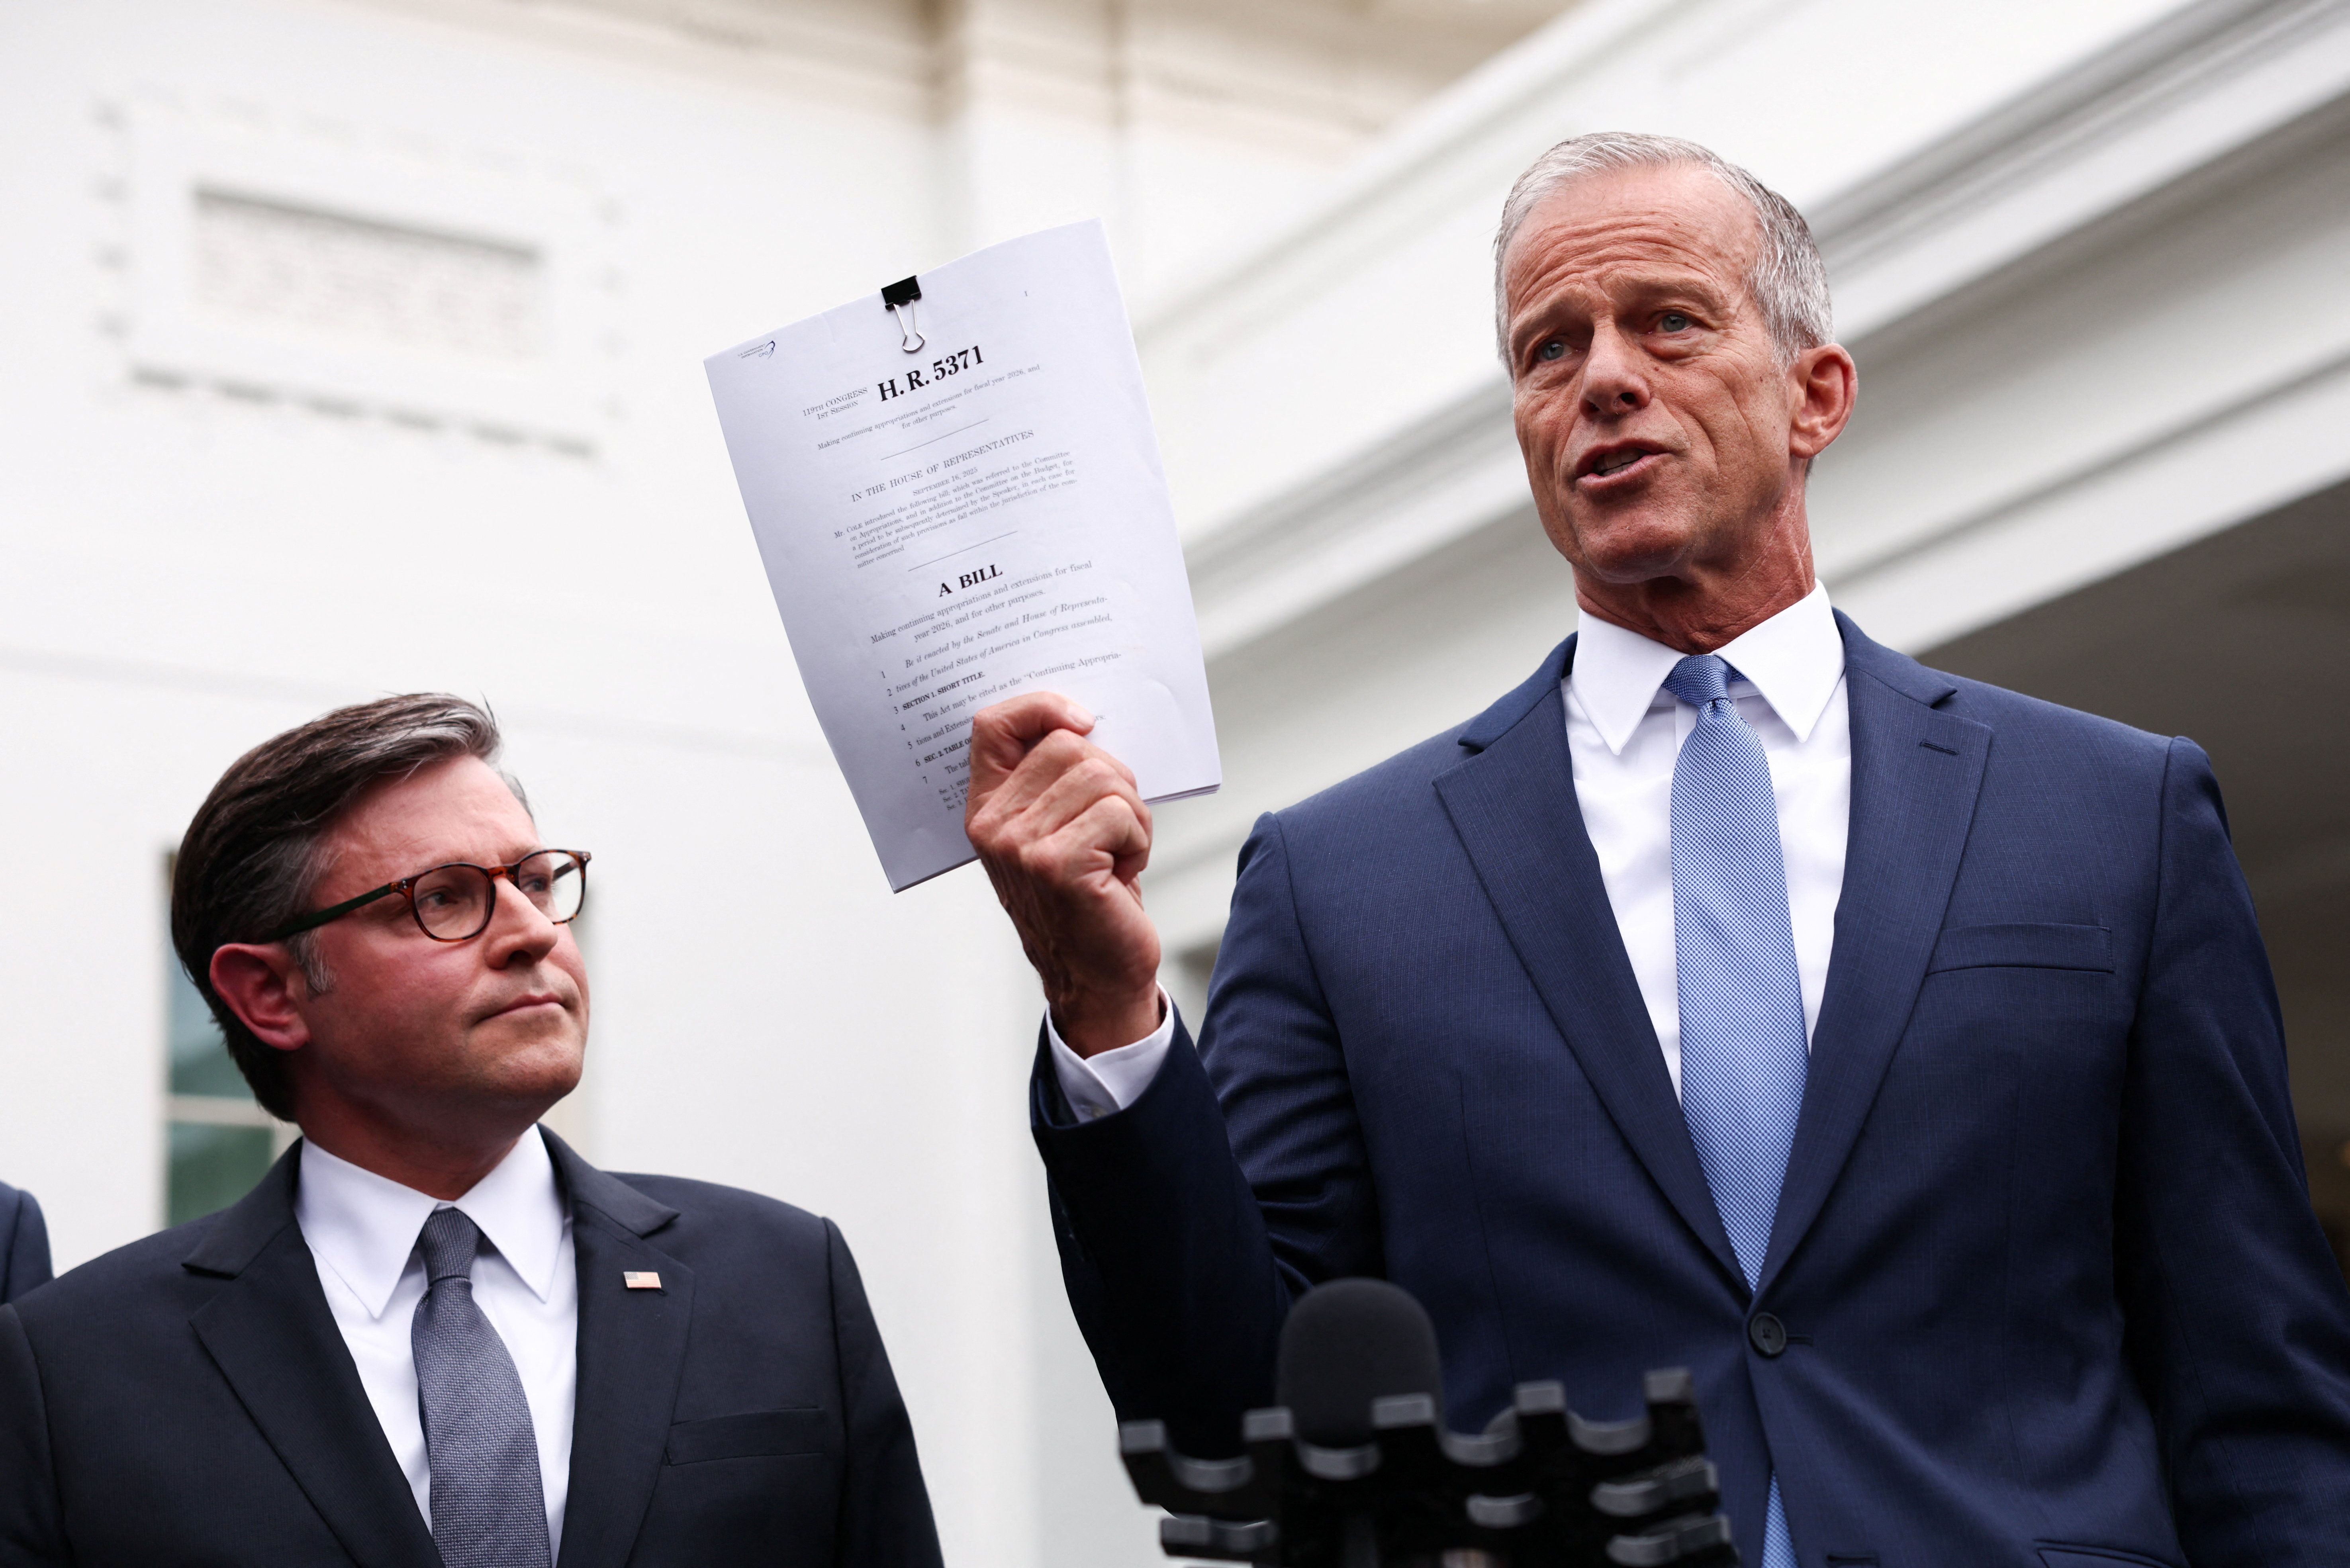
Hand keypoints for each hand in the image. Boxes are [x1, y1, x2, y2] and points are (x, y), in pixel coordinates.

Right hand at [965, 692, 1163, 1055]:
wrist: (1096, 977)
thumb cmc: (1088, 898)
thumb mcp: (1058, 830)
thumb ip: (1054, 779)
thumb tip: (1084, 721)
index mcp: (987, 808)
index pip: (993, 725)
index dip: (1041, 706)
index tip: (1082, 719)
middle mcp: (994, 825)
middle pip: (1067, 744)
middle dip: (1114, 777)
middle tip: (1115, 824)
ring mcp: (1021, 845)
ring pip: (1100, 776)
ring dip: (1131, 813)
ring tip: (1118, 852)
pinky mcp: (1057, 865)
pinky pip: (1118, 813)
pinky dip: (1138, 839)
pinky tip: (1122, 873)